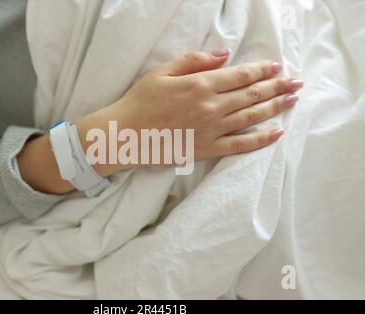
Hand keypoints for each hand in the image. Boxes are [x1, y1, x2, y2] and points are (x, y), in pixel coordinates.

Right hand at [111, 49, 302, 160]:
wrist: (126, 134)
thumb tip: (224, 55)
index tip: (277, 67)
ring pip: (251, 116)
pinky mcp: (207, 148)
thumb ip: (194, 61)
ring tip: (293, 100)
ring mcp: (212, 129)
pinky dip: (261, 139)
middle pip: (252, 94)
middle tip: (296, 82)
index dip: (262, 70)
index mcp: (201, 84)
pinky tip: (276, 132)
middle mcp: (212, 106)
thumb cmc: (141, 101)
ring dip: (275, 107)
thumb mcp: (163, 71)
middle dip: (277, 87)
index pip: (241, 75)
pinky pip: (240, 145)